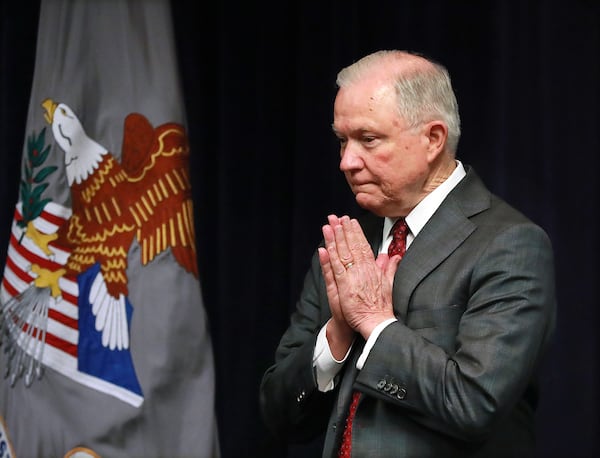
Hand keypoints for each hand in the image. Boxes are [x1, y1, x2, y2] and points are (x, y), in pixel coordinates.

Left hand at [318, 215, 400, 344]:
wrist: (377, 323)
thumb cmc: (382, 307)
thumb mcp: (389, 284)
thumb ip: (389, 268)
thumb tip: (392, 256)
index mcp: (373, 268)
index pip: (363, 246)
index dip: (356, 232)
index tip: (351, 221)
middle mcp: (363, 270)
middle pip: (351, 246)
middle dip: (344, 230)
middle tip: (337, 217)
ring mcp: (353, 278)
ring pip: (342, 254)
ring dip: (335, 239)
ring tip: (329, 226)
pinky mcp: (344, 288)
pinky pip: (335, 270)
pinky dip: (329, 258)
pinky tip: (324, 248)